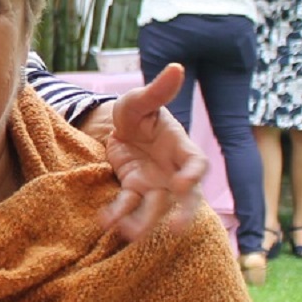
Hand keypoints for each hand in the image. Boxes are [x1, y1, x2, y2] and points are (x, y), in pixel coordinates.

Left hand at [95, 62, 207, 240]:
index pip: (196, 164)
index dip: (193, 175)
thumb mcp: (141, 100)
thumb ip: (158, 90)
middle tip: (175, 230)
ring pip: (156, 209)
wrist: (117, 127)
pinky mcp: (133, 190)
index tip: (184, 184)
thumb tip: (177, 67)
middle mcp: (173, 171)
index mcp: (181, 147)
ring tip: (130, 233)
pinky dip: (118, 215)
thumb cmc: (137, 112)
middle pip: (187, 198)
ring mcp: (154, 184)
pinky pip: (128, 206)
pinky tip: (106, 222)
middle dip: (184, 215)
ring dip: (146, 223)